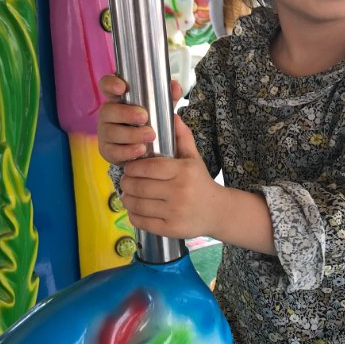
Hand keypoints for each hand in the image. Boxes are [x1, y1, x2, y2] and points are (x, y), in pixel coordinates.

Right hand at [97, 74, 182, 164]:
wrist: (150, 150)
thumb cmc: (151, 123)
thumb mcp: (162, 109)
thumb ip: (169, 97)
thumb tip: (175, 88)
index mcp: (119, 100)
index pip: (106, 86)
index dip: (110, 84)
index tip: (122, 88)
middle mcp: (109, 115)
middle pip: (107, 110)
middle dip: (125, 113)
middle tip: (144, 117)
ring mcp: (106, 133)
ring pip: (110, 132)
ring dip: (131, 134)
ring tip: (150, 135)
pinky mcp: (108, 151)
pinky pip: (113, 151)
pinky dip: (128, 151)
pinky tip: (141, 149)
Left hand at [121, 114, 224, 239]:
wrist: (218, 212)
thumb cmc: (201, 182)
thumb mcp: (193, 158)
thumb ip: (182, 137)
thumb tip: (173, 115)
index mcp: (183, 171)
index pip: (147, 167)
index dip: (132, 167)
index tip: (130, 168)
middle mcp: (179, 192)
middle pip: (138, 186)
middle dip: (126, 183)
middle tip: (126, 181)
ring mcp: (175, 212)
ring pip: (137, 204)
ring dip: (127, 199)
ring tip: (128, 195)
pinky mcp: (171, 229)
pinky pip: (142, 221)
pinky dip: (133, 215)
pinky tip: (136, 209)